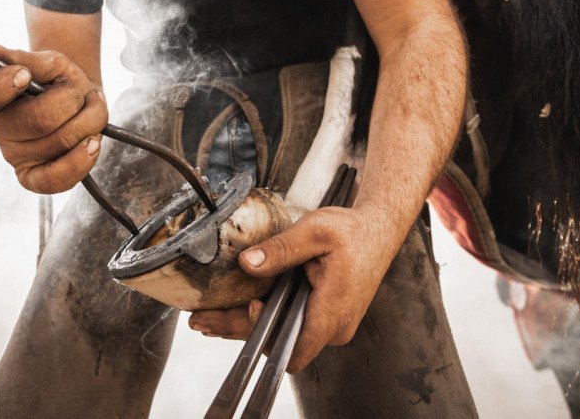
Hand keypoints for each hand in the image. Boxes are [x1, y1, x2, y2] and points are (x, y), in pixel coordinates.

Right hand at [0, 43, 107, 193]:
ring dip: (89, 119)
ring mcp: (13, 156)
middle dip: (70, 99)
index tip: (24, 75)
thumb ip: (28, 60)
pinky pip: (55, 179)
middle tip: (75, 89)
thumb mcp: (49, 62)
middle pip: (38, 120)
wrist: (80, 101)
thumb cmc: (58, 81)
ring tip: (89, 106)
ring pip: (61, 141)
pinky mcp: (32, 178)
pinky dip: (81, 159)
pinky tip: (92, 142)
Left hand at [186, 207, 385, 372]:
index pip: (293, 349)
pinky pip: (286, 322)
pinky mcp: (320, 316)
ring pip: (278, 332)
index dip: (266, 337)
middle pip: (277, 342)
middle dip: (237, 330)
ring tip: (205, 319)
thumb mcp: (314, 231)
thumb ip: (281, 249)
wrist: (378, 230)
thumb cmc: (353, 232)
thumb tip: (246, 263)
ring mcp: (327, 325)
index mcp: (333, 312)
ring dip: (242, 325)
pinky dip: (258, 316)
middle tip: (201, 320)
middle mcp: (331, 327)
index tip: (249, 306)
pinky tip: (231, 311)